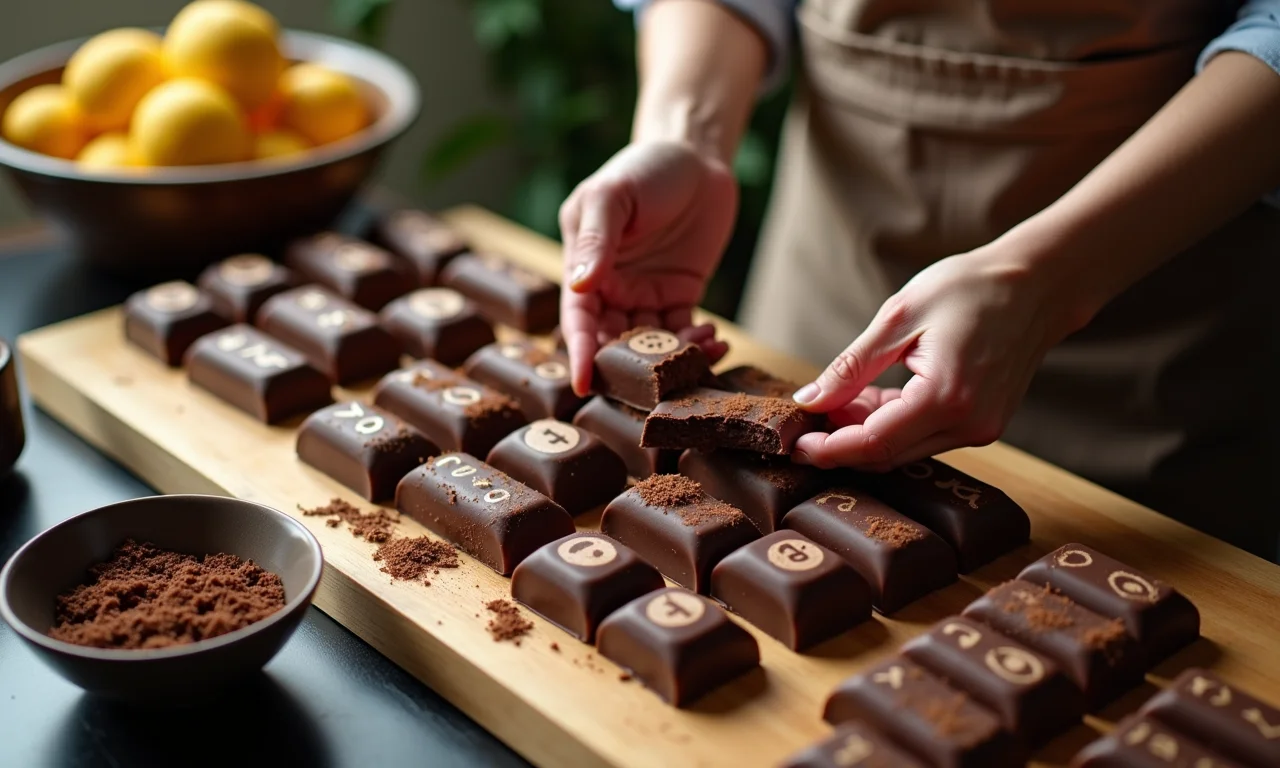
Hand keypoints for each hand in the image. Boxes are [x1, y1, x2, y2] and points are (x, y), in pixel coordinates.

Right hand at [559, 141, 735, 394]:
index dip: (581, 352)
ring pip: (651, 345)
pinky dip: (697, 343)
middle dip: (633, 367)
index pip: (579, 319)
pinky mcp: (679, 295)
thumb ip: (595, 240)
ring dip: (672, 357)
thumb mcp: (612, 196)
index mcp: (583, 268)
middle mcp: (610, 290)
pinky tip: (715, 340)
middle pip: (613, 342)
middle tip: (659, 381)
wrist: (695, 156)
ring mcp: (645, 295)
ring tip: (702, 350)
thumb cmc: (644, 168)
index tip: (583, 383)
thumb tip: (579, 286)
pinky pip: (683, 332)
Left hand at [790, 246, 1088, 469]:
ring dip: (866, 432)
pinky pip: (926, 437)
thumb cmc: (968, 289)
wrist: (1036, 284)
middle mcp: (969, 424)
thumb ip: (851, 367)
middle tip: (810, 417)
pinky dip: (894, 425)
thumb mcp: (898, 318)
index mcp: (946, 397)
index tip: (795, 443)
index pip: (874, 444)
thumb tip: (810, 401)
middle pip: (887, 455)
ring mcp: (981, 429)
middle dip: (842, 442)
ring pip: (905, 449)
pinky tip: (874, 398)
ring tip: (842, 397)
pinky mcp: (984, 425)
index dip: (829, 449)